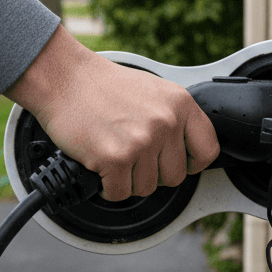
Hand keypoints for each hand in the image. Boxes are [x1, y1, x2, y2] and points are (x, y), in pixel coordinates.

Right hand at [4, 26, 219, 201]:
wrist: (63, 78)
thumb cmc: (100, 85)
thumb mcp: (151, 90)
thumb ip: (172, 118)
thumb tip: (183, 150)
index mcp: (180, 103)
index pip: (208, 150)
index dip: (192, 163)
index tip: (177, 162)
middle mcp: (165, 122)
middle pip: (175, 176)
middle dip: (152, 173)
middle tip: (132, 157)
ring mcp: (141, 141)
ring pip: (146, 188)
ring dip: (127, 179)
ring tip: (112, 154)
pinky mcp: (115, 158)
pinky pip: (120, 193)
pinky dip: (107, 187)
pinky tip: (99, 165)